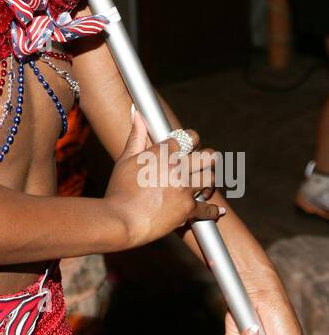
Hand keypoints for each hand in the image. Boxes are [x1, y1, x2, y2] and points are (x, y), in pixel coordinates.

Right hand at [105, 110, 225, 248]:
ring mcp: (184, 189)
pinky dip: (213, 210)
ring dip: (209, 181)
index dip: (191, 138)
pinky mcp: (188, 209)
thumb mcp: (125, 160)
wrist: (120, 220)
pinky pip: (208, 208)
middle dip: (208, 157)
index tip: (191, 142)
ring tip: (206, 184)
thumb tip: (138, 114)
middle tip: (206, 160)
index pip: (188, 137)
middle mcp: (177, 168)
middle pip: (207, 156)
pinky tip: (216, 210)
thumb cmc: (119, 190)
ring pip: (210, 179)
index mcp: (162, 153)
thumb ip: (136, 136)